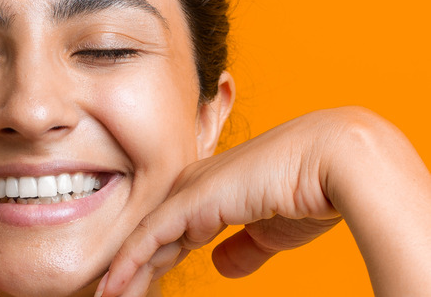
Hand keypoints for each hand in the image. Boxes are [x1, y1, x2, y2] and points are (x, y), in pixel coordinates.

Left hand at [95, 108, 380, 296]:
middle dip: (130, 270)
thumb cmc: (311, 193)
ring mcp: (188, 190)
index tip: (135, 290)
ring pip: (144, 239)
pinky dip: (127, 263)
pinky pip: (149, 237)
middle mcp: (193, 188)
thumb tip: (222, 267)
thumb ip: (244, 248)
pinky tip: (112, 287)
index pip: (171, 235)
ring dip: (122, 273)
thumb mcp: (270, 233)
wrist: (333, 161)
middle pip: (152, 237)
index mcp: (211, 192)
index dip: (152, 264)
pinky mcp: (190, 199)